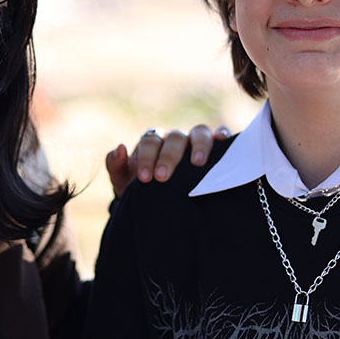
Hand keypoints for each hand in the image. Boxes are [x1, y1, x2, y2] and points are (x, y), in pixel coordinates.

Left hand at [107, 124, 230, 196]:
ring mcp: (195, 143)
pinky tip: (223, 141)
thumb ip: (116, 166)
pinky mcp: (214, 150)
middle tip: (163, 177)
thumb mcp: (123, 182)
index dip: (147, 157)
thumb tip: (120, 148)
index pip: (150, 141)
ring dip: (198, 145)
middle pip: (174, 137)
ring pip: (199, 133)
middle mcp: (175, 139)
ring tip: (197, 163)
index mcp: (153, 142)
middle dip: (169, 157)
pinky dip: (222, 135)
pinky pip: (220, 136)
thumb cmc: (140, 190)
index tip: (145, 178)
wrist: (158, 205)